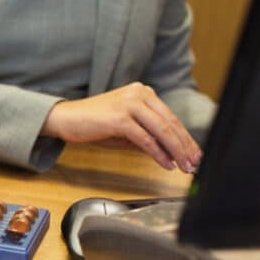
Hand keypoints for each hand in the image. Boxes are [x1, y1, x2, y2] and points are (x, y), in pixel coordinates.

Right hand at [42, 83, 201, 171]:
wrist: (65, 119)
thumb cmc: (92, 124)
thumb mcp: (124, 130)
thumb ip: (146, 137)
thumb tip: (169, 154)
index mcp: (143, 93)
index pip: (170, 117)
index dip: (184, 137)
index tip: (193, 153)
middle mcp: (139, 94)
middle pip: (170, 123)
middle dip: (185, 146)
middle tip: (195, 162)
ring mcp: (130, 104)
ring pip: (162, 130)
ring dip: (175, 151)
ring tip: (184, 166)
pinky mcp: (120, 118)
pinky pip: (145, 139)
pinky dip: (158, 153)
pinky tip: (165, 164)